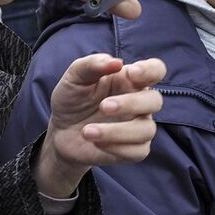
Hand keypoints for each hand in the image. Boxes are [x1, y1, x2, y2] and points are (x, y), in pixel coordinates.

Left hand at [35, 54, 164, 197]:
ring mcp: (138, 127)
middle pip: (155, 101)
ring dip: (117, 131)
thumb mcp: (75, 77)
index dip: (150, 70)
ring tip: (87, 132)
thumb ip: (92, 64)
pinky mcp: (133, 150)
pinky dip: (117, 148)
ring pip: (146, 130)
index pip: (155, 70)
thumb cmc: (72, 99)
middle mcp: (139, 102)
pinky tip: (96, 142)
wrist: (59, 131)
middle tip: (103, 107)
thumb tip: (116, 62)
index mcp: (130, 80)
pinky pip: (138, 151)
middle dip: (131, 104)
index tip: (131, 73)